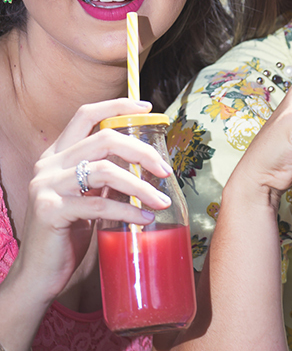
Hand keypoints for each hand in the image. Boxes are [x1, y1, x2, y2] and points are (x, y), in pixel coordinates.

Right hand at [11, 98, 173, 300]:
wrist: (39, 273)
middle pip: (104, 139)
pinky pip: (99, 204)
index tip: (147, 108)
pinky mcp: (50, 211)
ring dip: (141, 186)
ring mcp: (46, 186)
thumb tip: (145, 161)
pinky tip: (145, 218)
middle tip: (165, 170)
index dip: (117, 106)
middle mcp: (49, 165)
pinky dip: (129, 210)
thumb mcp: (88, 195)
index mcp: (57, 155)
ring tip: (162, 199)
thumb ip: (106, 176)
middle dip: (142, 152)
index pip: (86, 115)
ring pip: (106, 171)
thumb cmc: (68, 232)